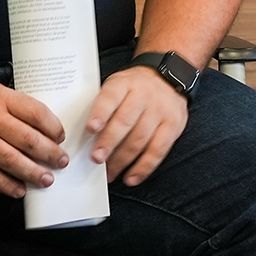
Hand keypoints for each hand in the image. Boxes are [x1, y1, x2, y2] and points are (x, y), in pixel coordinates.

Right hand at [0, 73, 68, 198]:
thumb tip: (42, 128)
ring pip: (10, 160)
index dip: (53, 127)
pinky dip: (6, 184)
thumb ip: (14, 106)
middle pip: (27, 139)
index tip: (60, 137)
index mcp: (0, 97)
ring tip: (46, 179)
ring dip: (32, 172)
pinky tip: (19, 190)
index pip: (36, 113)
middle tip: (61, 161)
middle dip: (49, 153)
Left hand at [83, 65, 189, 186]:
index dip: (100, 113)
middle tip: (96, 158)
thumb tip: (83, 134)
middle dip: (109, 142)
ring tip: (110, 173)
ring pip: (140, 139)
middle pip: (125, 121)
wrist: (169, 78)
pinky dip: (144, 167)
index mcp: (124, 83)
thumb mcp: (117, 85)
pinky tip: (131, 177)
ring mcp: (160, 111)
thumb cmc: (135, 88)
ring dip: (122, 160)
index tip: (91, 128)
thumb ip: (103, 105)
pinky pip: (158, 151)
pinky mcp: (173, 126)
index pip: (111, 97)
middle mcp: (144, 95)